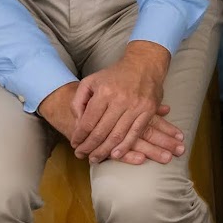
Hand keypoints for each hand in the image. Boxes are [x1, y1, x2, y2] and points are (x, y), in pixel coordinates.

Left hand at [66, 43, 178, 162]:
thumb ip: (79, 100)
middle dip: (89, 147)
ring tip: (95, 158)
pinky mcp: (148, 111)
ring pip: (117, 136)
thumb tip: (78, 122)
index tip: (74, 144)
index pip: (88, 121)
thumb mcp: (91, 81)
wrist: (144, 64)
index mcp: (104, 92)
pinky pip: (135, 134)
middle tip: (81, 155)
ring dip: (104, 151)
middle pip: (101, 132)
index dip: (79, 136)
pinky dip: (124, 147)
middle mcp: (120, 100)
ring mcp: (136, 107)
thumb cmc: (115, 74)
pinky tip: (115, 155)